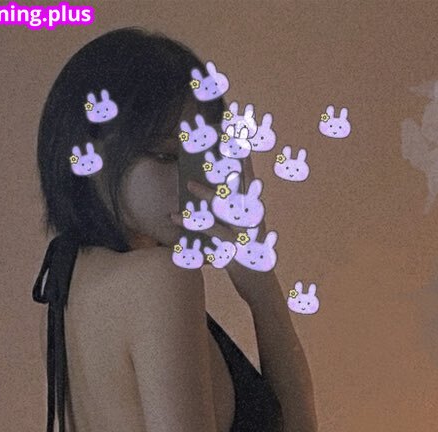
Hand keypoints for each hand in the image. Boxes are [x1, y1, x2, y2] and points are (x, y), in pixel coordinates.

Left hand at [170, 151, 279, 308]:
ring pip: (223, 211)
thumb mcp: (246, 234)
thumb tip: (218, 198)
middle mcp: (252, 222)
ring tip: (188, 183)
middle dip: (225, 169)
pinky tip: (174, 217)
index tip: (238, 136)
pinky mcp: (234, 252)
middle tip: (211, 152)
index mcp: (256, 214)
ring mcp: (244, 236)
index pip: (250, 180)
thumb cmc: (252, 258)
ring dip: (205, 196)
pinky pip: (210, 235)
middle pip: (237, 189)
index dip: (244, 158)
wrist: (263, 289)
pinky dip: (191, 226)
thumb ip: (235, 216)